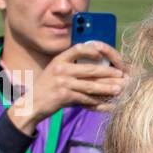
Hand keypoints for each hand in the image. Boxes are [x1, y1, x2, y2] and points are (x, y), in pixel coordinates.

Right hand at [8, 42, 128, 135]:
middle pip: (90, 69)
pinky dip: (97, 102)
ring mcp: (62, 82)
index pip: (77, 48)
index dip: (91, 50)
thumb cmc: (47, 88)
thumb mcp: (55, 71)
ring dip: (107, 88)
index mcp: (59, 59)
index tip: (102, 55)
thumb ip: (71, 67)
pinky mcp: (64, 96)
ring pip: (90, 85)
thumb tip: (94, 66)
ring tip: (119, 89)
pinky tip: (106, 103)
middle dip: (108, 73)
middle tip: (121, 75)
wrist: (32, 104)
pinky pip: (85, 98)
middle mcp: (60, 69)